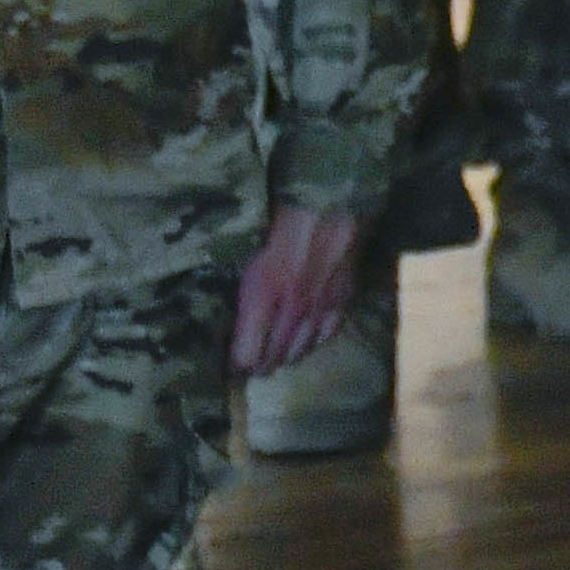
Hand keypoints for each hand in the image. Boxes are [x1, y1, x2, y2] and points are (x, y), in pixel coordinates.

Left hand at [231, 203, 363, 373]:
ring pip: (300, 351)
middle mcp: (291, 309)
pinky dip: (312, 342)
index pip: (247, 354)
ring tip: (275, 359)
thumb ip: (240, 290)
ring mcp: (320, 307)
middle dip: (259, 366)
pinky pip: (326, 334)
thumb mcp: (247, 254)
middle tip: (250, 367)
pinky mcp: (342, 298)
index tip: (228, 363)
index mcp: (262, 296)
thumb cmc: (278, 220)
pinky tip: (305, 341)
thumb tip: (227, 317)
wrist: (328, 201)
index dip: (236, 363)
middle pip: (273, 358)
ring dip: (284, 358)